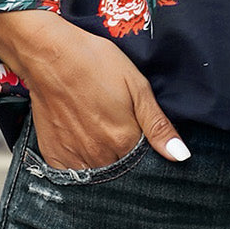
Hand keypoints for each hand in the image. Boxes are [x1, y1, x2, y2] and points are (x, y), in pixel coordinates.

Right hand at [2, 13, 190, 169]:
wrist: (48, 54)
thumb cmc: (95, 63)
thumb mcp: (136, 86)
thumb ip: (157, 125)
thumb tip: (181, 156)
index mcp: (124, 140)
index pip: (145, 164)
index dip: (146, 151)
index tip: (141, 136)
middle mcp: (99, 156)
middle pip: (121, 170)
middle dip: (125, 158)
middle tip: (116, 128)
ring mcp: (74, 158)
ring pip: (97, 174)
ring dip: (103, 162)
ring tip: (98, 132)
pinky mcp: (53, 154)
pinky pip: (71, 172)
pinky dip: (79, 163)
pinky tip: (81, 140)